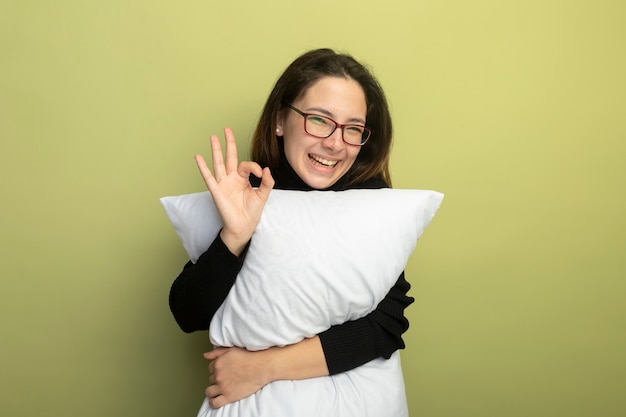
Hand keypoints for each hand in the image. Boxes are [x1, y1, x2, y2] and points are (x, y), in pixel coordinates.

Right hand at [195, 127, 273, 254]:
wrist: (243, 227)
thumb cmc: (252, 212)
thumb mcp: (263, 195)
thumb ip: (267, 182)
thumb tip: (266, 169)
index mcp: (242, 178)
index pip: (247, 165)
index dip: (255, 167)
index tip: (261, 175)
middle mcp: (231, 178)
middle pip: (229, 157)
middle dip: (229, 143)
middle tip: (226, 129)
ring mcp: (223, 183)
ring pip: (219, 163)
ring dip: (216, 150)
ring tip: (213, 137)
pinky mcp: (216, 191)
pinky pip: (208, 177)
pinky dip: (203, 167)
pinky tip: (198, 157)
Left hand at [204, 347, 270, 407]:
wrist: (262, 366)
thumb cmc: (249, 357)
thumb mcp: (231, 350)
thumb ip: (216, 352)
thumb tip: (206, 355)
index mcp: (218, 363)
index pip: (210, 369)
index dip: (217, 370)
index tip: (224, 371)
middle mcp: (218, 375)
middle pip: (211, 379)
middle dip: (217, 379)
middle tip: (228, 378)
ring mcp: (222, 386)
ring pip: (209, 391)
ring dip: (214, 390)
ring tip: (221, 389)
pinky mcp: (228, 396)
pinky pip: (214, 403)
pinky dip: (213, 402)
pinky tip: (217, 399)